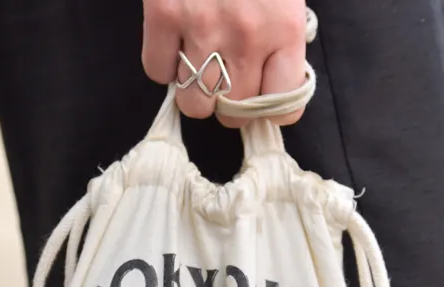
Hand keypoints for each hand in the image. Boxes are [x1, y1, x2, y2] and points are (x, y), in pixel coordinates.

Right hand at [142, 0, 307, 126]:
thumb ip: (280, 39)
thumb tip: (267, 86)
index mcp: (285, 28)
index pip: (283, 107)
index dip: (269, 107)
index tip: (260, 95)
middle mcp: (246, 38)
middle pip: (233, 114)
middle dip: (227, 102)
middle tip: (223, 74)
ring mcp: (202, 29)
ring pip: (194, 105)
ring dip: (193, 91)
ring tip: (196, 62)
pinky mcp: (163, 15)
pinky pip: (157, 72)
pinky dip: (162, 63)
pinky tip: (173, 41)